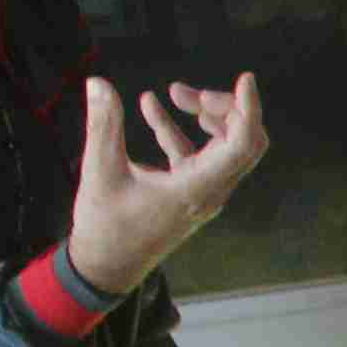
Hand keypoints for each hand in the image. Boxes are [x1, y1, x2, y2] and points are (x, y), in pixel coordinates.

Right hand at [61, 76, 267, 298]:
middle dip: (225, 109)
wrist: (106, 267)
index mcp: (197, 189)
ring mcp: (202, 193)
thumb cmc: (105, 227)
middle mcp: (209, 192)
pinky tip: (151, 106)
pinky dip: (181, 131)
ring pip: (223, 148)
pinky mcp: (188, 193)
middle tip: (187, 92)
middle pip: (243, 142)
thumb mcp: (100, 172)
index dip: (249, 110)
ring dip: (205, 117)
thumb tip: (97, 83)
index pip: (242, 145)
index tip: (245, 79)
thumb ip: (102, 125)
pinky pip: (196, 156)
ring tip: (173, 92)